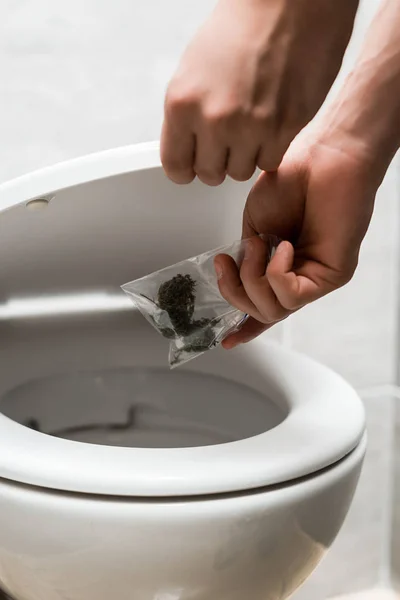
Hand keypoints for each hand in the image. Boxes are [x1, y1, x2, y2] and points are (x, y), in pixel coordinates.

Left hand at [161, 0, 357, 184]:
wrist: (288, 3)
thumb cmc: (241, 27)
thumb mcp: (192, 71)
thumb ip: (187, 115)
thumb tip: (187, 147)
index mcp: (182, 103)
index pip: (175, 166)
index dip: (186, 169)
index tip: (193, 167)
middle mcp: (214, 120)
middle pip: (209, 174)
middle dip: (217, 162)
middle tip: (227, 142)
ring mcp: (251, 127)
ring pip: (240, 173)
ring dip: (245, 157)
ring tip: (252, 127)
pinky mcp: (285, 129)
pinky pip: (270, 162)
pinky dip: (270, 150)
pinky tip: (271, 125)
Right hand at [214, 128, 383, 347]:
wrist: (321, 157)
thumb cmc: (291, 180)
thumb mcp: (253, 225)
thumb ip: (245, 258)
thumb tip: (240, 278)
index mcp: (280, 265)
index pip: (263, 304)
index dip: (244, 326)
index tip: (226, 341)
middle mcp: (299, 275)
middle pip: (261, 313)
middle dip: (235, 291)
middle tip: (228, 262)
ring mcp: (315, 277)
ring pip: (274, 310)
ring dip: (253, 279)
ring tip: (260, 246)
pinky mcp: (331, 276)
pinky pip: (292, 296)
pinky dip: (276, 272)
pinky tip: (283, 246)